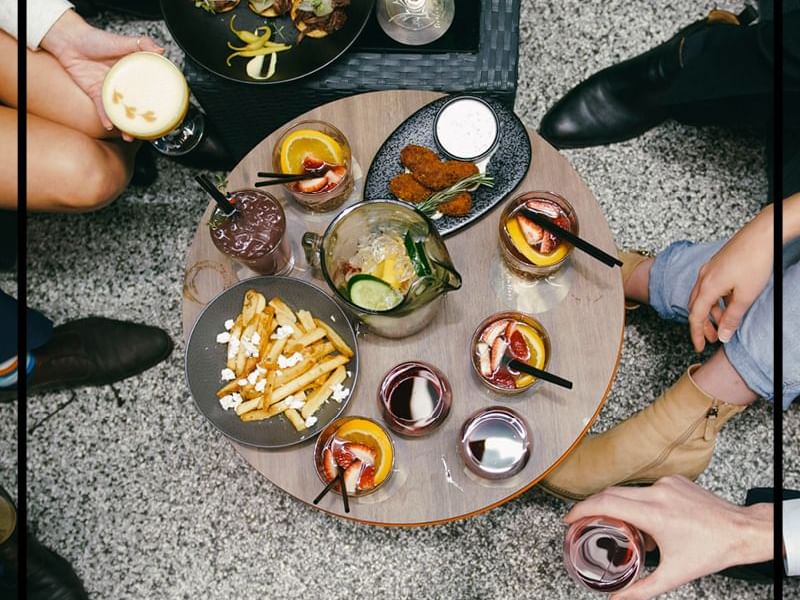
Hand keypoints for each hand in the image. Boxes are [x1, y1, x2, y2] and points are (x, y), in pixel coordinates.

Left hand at [40, 10, 163, 139]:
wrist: (69, 41)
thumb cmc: (95, 39)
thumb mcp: (123, 40)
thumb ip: (143, 43)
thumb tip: (161, 51)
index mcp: (133, 72)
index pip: (149, 89)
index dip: (158, 100)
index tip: (166, 112)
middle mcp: (123, 84)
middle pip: (137, 105)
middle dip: (143, 119)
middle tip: (151, 130)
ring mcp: (110, 90)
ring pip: (121, 111)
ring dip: (126, 125)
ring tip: (131, 135)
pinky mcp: (95, 93)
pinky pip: (102, 110)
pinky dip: (106, 119)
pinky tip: (110, 126)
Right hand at [565, 476, 772, 599]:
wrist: (741, 531)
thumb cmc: (711, 552)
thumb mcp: (673, 576)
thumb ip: (640, 590)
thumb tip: (616, 599)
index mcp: (654, 514)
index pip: (606, 503)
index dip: (581, 509)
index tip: (569, 519)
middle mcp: (658, 493)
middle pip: (610, 493)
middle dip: (591, 505)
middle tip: (581, 520)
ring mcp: (666, 483)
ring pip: (628, 490)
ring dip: (618, 504)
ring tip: (618, 525)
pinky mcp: (674, 480)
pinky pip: (646, 488)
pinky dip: (639, 501)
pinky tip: (646, 518)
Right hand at [687, 204, 772, 351]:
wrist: (763, 234)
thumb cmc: (755, 260)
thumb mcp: (745, 295)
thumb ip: (732, 317)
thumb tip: (723, 335)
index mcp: (707, 286)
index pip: (695, 316)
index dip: (696, 333)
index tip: (699, 347)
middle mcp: (704, 277)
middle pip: (695, 306)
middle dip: (702, 325)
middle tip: (711, 338)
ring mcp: (710, 269)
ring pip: (703, 296)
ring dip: (710, 312)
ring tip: (723, 322)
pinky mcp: (718, 263)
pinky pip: (710, 286)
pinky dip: (715, 299)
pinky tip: (728, 302)